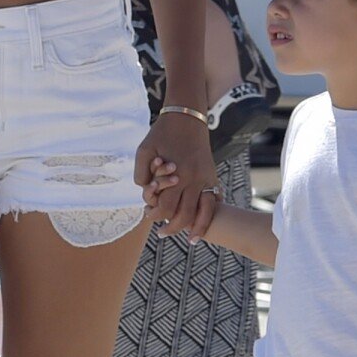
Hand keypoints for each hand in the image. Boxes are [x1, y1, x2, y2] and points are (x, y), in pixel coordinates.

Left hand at [134, 113, 219, 237]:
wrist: (187, 117)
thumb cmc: (161, 133)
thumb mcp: (144, 150)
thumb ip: (141, 174)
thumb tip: (146, 195)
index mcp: (177, 174)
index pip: (166, 207)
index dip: (154, 215)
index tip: (148, 215)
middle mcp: (195, 179)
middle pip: (184, 214)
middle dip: (172, 227)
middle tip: (162, 233)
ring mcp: (207, 177)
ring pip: (205, 212)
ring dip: (197, 228)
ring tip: (191, 240)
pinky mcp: (212, 175)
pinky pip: (215, 201)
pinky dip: (210, 214)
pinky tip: (204, 225)